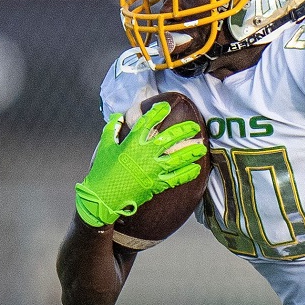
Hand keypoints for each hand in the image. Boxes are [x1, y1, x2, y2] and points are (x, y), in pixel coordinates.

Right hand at [73, 100, 206, 227]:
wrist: (104, 198)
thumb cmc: (102, 172)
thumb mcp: (104, 147)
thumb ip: (111, 129)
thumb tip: (117, 116)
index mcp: (131, 143)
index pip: (146, 123)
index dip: (157, 113)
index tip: (166, 106)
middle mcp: (145, 154)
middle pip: (168, 139)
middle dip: (183, 131)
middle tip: (195, 126)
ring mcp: (153, 170)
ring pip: (177, 158)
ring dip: (191, 152)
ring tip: (202, 147)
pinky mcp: (157, 184)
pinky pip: (176, 178)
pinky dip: (187, 174)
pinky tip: (196, 169)